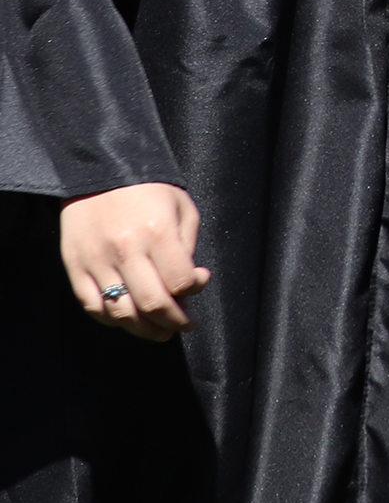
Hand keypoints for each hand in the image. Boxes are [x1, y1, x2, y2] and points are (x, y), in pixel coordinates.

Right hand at [60, 183, 209, 340]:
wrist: (101, 172)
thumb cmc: (149, 189)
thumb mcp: (180, 207)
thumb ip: (187, 246)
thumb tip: (190, 282)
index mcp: (156, 231)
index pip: (179, 281)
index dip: (194, 291)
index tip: (198, 284)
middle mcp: (125, 249)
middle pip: (152, 304)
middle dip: (174, 322)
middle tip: (185, 324)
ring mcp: (96, 261)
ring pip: (121, 313)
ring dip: (145, 330)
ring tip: (161, 330)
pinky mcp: (75, 268)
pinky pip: (93, 307)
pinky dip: (113, 320)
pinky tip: (129, 319)